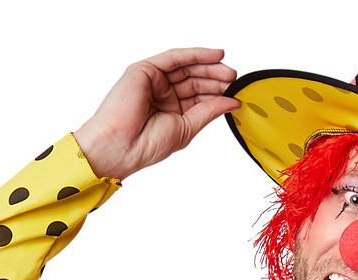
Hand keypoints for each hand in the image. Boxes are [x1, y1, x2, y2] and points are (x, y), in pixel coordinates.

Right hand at [76, 47, 240, 179]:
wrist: (122, 146)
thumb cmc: (146, 145)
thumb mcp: (187, 128)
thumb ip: (208, 111)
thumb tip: (230, 102)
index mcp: (170, 110)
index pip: (198, 96)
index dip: (217, 93)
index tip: (235, 94)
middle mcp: (161, 93)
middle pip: (194, 79)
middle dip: (215, 78)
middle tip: (234, 79)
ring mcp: (153, 80)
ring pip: (186, 67)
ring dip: (209, 66)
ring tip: (228, 71)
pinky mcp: (145, 69)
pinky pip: (175, 58)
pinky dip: (195, 55)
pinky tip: (214, 56)